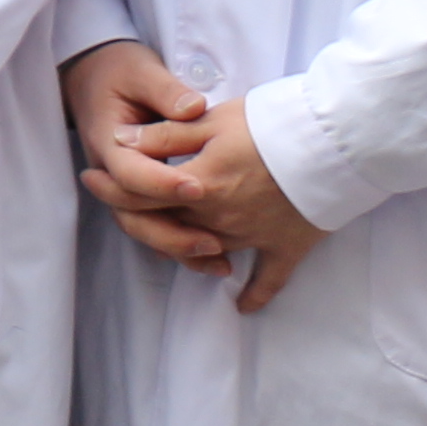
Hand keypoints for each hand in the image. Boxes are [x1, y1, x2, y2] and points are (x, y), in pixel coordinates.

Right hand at [60, 40, 232, 275]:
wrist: (93, 74)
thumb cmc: (119, 70)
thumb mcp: (141, 70)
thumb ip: (165, 90)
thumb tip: (194, 108)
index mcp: (108, 139)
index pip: (130, 172)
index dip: (162, 183)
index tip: (198, 187)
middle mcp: (109, 170)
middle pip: (131, 215)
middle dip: (171, 233)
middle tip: (213, 241)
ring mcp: (120, 185)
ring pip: (141, 228)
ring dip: (177, 248)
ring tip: (219, 259)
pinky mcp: (136, 192)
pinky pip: (152, 226)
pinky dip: (178, 245)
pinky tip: (213, 256)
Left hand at [127, 91, 326, 312]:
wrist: (335, 144)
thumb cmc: (273, 124)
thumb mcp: (213, 120)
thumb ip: (165, 135)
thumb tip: (121, 141)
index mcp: (201, 186)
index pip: (143, 192)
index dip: (112, 185)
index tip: (91, 177)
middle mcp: (221, 220)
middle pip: (169, 226)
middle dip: (137, 216)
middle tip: (114, 203)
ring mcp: (254, 238)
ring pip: (207, 252)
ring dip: (184, 249)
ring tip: (164, 236)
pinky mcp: (286, 247)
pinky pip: (268, 279)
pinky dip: (255, 294)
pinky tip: (242, 305)